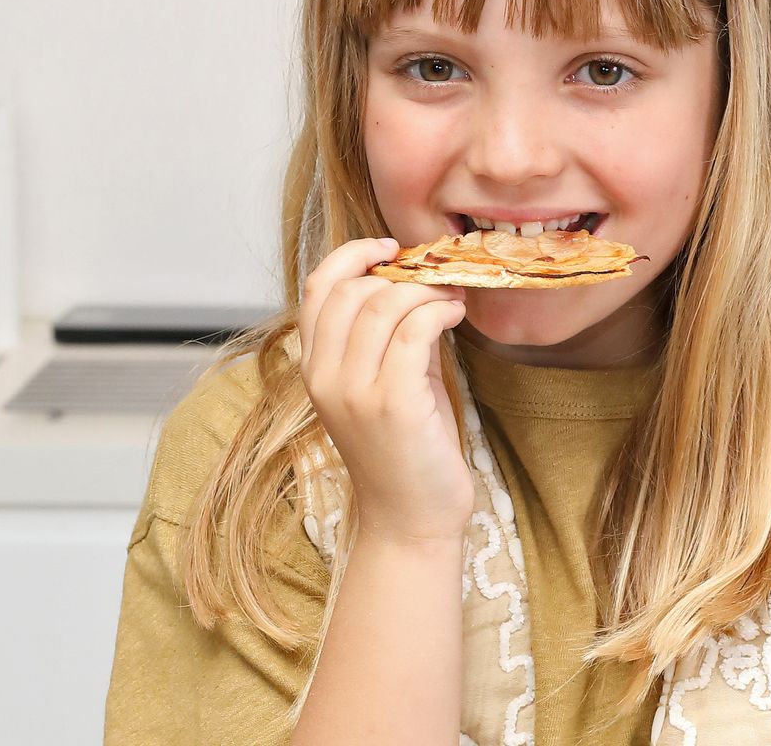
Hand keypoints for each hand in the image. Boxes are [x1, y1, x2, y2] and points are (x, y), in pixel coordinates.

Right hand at [299, 237, 471, 544]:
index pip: (318, 287)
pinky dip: (439, 311)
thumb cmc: (404, 453)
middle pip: (351, 289)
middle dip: (400, 274)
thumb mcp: (384, 385)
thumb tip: (415, 286)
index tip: (390, 249)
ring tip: (451, 301)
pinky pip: (413, 330)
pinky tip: (455, 316)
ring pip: (383, 304)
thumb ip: (387, 338)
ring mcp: (356, 392)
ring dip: (425, 291)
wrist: (410, 521)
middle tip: (436, 281)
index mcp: (316, 369)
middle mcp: (326, 377)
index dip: (352, 255)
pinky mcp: (393, 404)